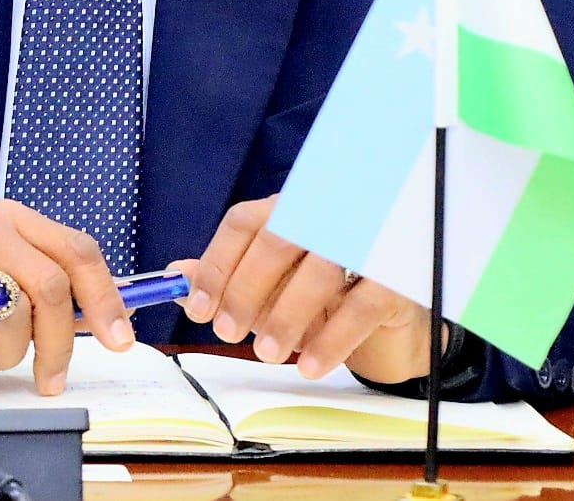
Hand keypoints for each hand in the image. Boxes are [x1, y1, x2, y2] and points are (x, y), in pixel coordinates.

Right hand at [0, 199, 134, 393]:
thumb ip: (53, 289)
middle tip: (52, 375)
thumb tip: (111, 313)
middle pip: (52, 287)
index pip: (77, 250)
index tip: (119, 335)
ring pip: (15, 318)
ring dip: (7, 352)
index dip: (105, 298)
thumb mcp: (6, 281)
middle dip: (58, 343)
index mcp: (12, 218)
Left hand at [172, 195, 440, 384]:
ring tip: (267, 354)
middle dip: (245, 289)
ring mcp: (365, 243)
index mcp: (290, 208)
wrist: (392, 325)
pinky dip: (331, 339)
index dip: (216, 264)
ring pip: (317, 272)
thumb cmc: (324, 297)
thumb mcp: (272, 286)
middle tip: (227, 331)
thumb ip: (228, 277)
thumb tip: (176, 275)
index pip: (245, 222)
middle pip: (277, 239)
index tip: (196, 306)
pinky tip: (310, 365)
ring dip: (285, 316)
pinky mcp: (397, 279)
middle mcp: (327, 215)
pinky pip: (360, 307)